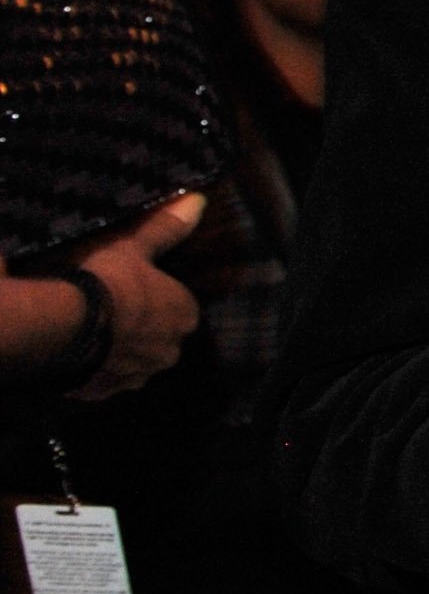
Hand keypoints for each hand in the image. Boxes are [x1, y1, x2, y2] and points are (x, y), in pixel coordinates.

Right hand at [66, 191, 206, 399]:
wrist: (66, 325)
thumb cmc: (109, 280)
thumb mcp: (135, 247)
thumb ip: (166, 228)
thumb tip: (198, 201)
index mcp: (184, 315)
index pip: (182, 308)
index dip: (161, 300)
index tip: (140, 293)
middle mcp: (169, 350)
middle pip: (162, 339)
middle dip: (144, 330)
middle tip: (116, 313)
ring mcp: (138, 374)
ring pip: (136, 362)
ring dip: (122, 351)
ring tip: (96, 334)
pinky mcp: (105, 391)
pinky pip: (106, 380)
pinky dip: (98, 370)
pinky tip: (82, 355)